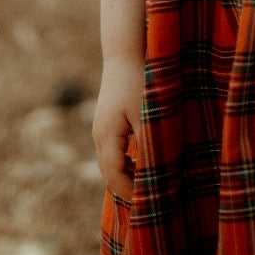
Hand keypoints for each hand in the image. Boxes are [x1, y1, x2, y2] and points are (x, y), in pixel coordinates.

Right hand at [93, 57, 144, 200]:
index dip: (132, 192)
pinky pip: (115, 151)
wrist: (125, 52)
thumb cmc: (139, 81)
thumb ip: (149, 145)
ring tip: (152, 184)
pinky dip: (128, 162)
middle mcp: (100, 136)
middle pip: (111, 173)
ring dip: (129, 175)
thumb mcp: (147, 115)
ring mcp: (102, 129)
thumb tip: (155, 174)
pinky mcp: (108, 122)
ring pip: (113, 163)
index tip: (153, 202)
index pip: (115, 177)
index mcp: (106, 137)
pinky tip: (146, 162)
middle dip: (130, 188)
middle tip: (154, 200)